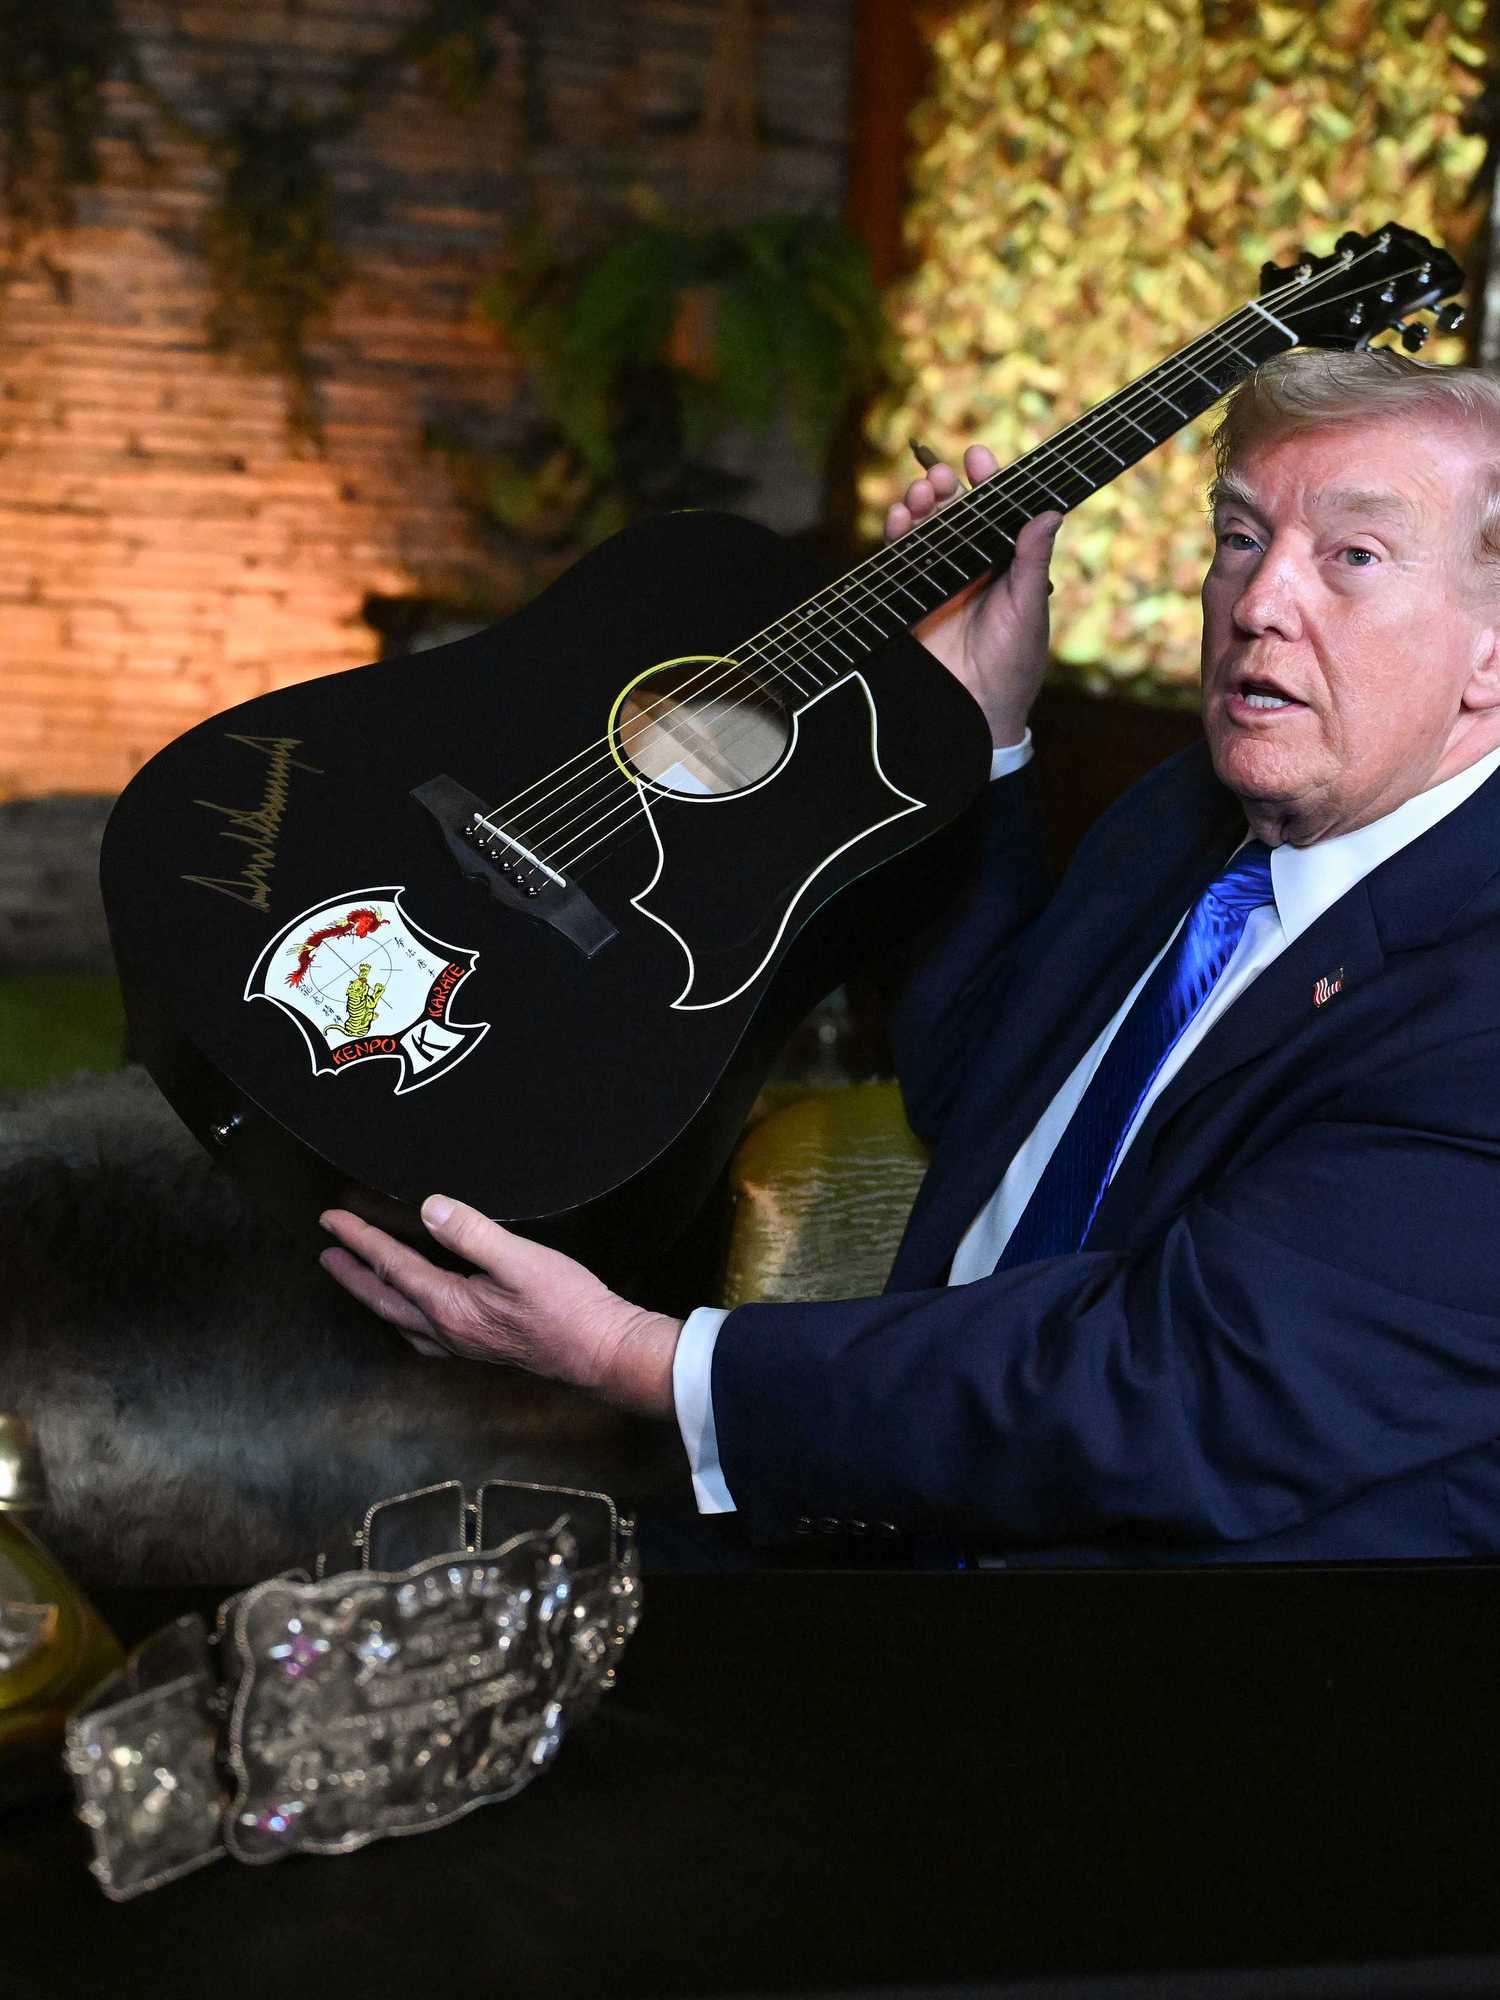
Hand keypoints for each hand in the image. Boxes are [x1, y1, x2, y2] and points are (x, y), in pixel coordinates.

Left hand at [318, 1195, 681, 1419]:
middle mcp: (448, 1330)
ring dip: (374, 1296)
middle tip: (326, 1253)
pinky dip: (404, 1317)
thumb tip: (431, 1210)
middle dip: (352, 1272)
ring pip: (400, 1319)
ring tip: (359, 1280)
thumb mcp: (521, 1260)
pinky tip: (415, 1313)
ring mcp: (463, 1343)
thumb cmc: (568, 1308)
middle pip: (384, 1298)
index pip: (392, 1266)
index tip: (332, 1220)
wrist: (602, 1351)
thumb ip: (473, 1234)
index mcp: (450, 1307)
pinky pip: (423, 1333)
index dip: (360, 1239)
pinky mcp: (480, 1347)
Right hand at [885, 444, 1061, 747]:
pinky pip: (900, 561)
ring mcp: (941, 583)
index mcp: (1007, 565)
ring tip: (919, 493)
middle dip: (945, 488)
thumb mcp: (1029, 609)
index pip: (996, 512)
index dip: (987, 482)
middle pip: (955, 514)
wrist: (980, 713)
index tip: (978, 455)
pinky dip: (896, 537)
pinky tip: (897, 518)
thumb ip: (1032, 560)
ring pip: (926, 531)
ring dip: (920, 507)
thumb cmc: (1016, 665)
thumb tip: (1049, 512)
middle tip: (941, 475)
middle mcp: (973, 568)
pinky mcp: (912, 602)